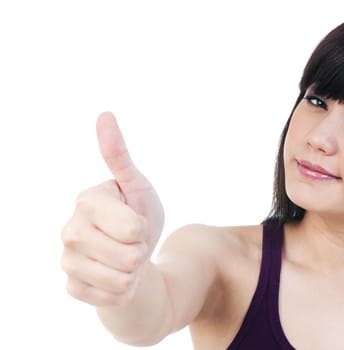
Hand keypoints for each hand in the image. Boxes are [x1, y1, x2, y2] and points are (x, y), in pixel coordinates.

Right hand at [61, 112, 164, 305]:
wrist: (133, 257)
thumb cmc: (138, 216)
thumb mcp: (138, 187)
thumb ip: (119, 156)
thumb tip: (104, 114)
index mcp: (87, 200)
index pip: (133, 228)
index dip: (145, 229)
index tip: (136, 220)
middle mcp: (70, 229)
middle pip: (129, 255)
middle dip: (142, 251)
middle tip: (133, 243)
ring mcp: (67, 260)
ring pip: (121, 279)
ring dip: (134, 272)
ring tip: (126, 259)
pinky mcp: (72, 286)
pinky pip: (113, 296)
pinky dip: (125, 290)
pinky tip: (116, 276)